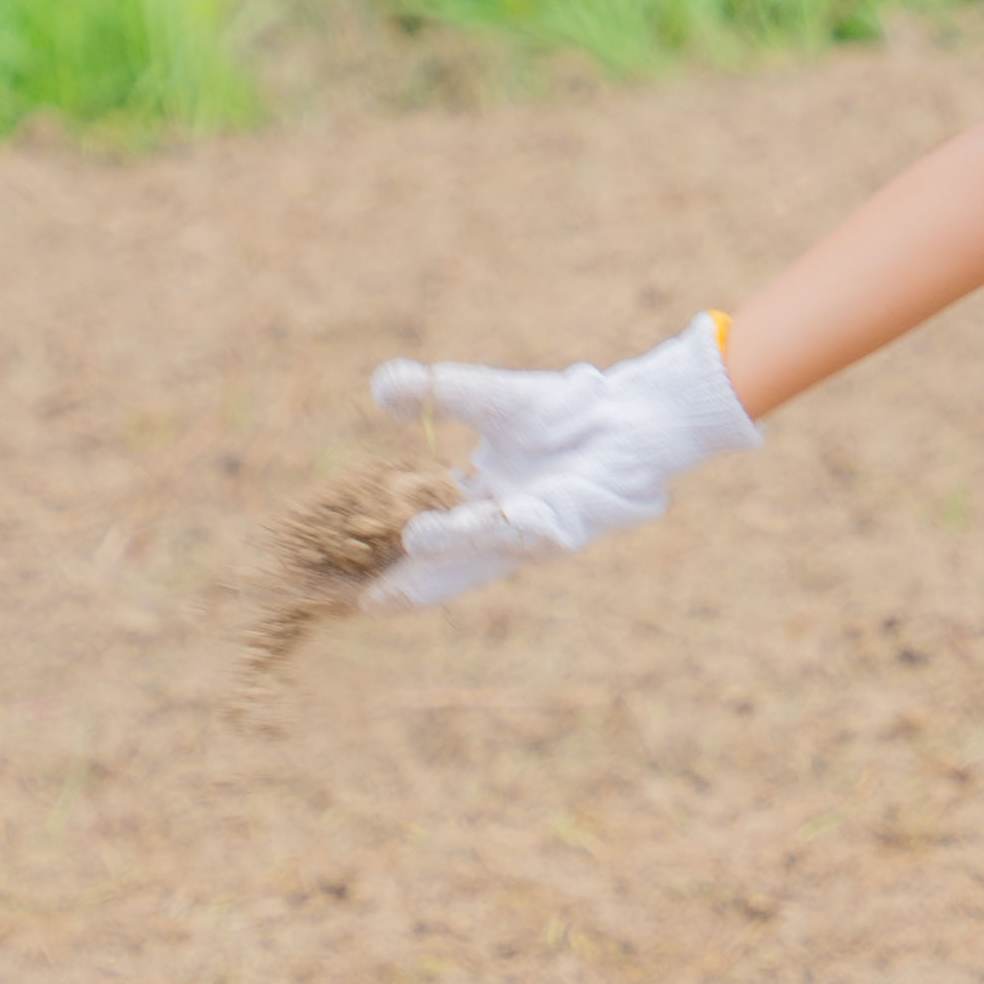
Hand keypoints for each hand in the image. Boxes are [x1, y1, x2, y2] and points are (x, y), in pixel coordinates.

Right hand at [365, 317, 759, 608]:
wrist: (630, 415)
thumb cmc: (564, 413)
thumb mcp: (489, 398)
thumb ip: (438, 392)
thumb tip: (381, 386)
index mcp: (476, 506)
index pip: (424, 541)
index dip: (390, 564)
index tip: (352, 585)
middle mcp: (502, 529)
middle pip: (450, 566)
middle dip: (414, 581)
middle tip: (371, 597)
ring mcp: (537, 532)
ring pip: (489, 547)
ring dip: (455, 544)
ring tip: (416, 538)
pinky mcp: (574, 526)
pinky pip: (541, 530)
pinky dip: (517, 525)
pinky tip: (497, 516)